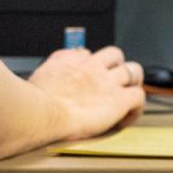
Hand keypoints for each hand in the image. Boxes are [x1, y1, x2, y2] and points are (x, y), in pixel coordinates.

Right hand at [26, 45, 144, 140]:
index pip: (89, 54)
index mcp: (72, 61)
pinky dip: (136, 108)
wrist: (40, 112)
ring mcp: (108, 83)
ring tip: (127, 98)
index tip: (89, 78)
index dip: (91, 65)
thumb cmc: (33, 101)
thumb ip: (52, 68)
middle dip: (117, 66)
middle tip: (114, 83)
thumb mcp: (38, 75)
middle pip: (116, 55)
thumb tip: (56, 64)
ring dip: (133, 83)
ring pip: (135, 71)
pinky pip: (139, 97)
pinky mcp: (119, 100)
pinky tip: (126, 118)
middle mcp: (93, 67)